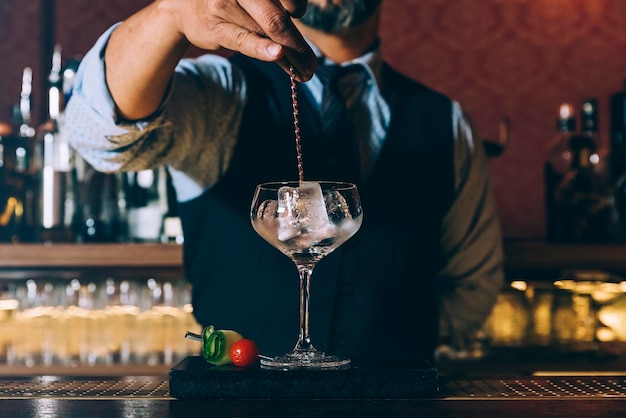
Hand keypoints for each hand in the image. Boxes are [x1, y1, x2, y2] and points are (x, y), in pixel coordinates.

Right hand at [168, 0, 316, 80]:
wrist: (183, 6)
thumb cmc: (228, 1)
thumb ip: (273, 9)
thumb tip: (303, 37)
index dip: (297, 7)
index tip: (299, 18)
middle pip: (277, 19)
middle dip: (298, 45)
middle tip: (312, 64)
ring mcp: (225, 6)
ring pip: (265, 34)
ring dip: (288, 57)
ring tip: (304, 72)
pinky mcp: (216, 28)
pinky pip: (244, 40)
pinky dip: (262, 48)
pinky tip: (277, 54)